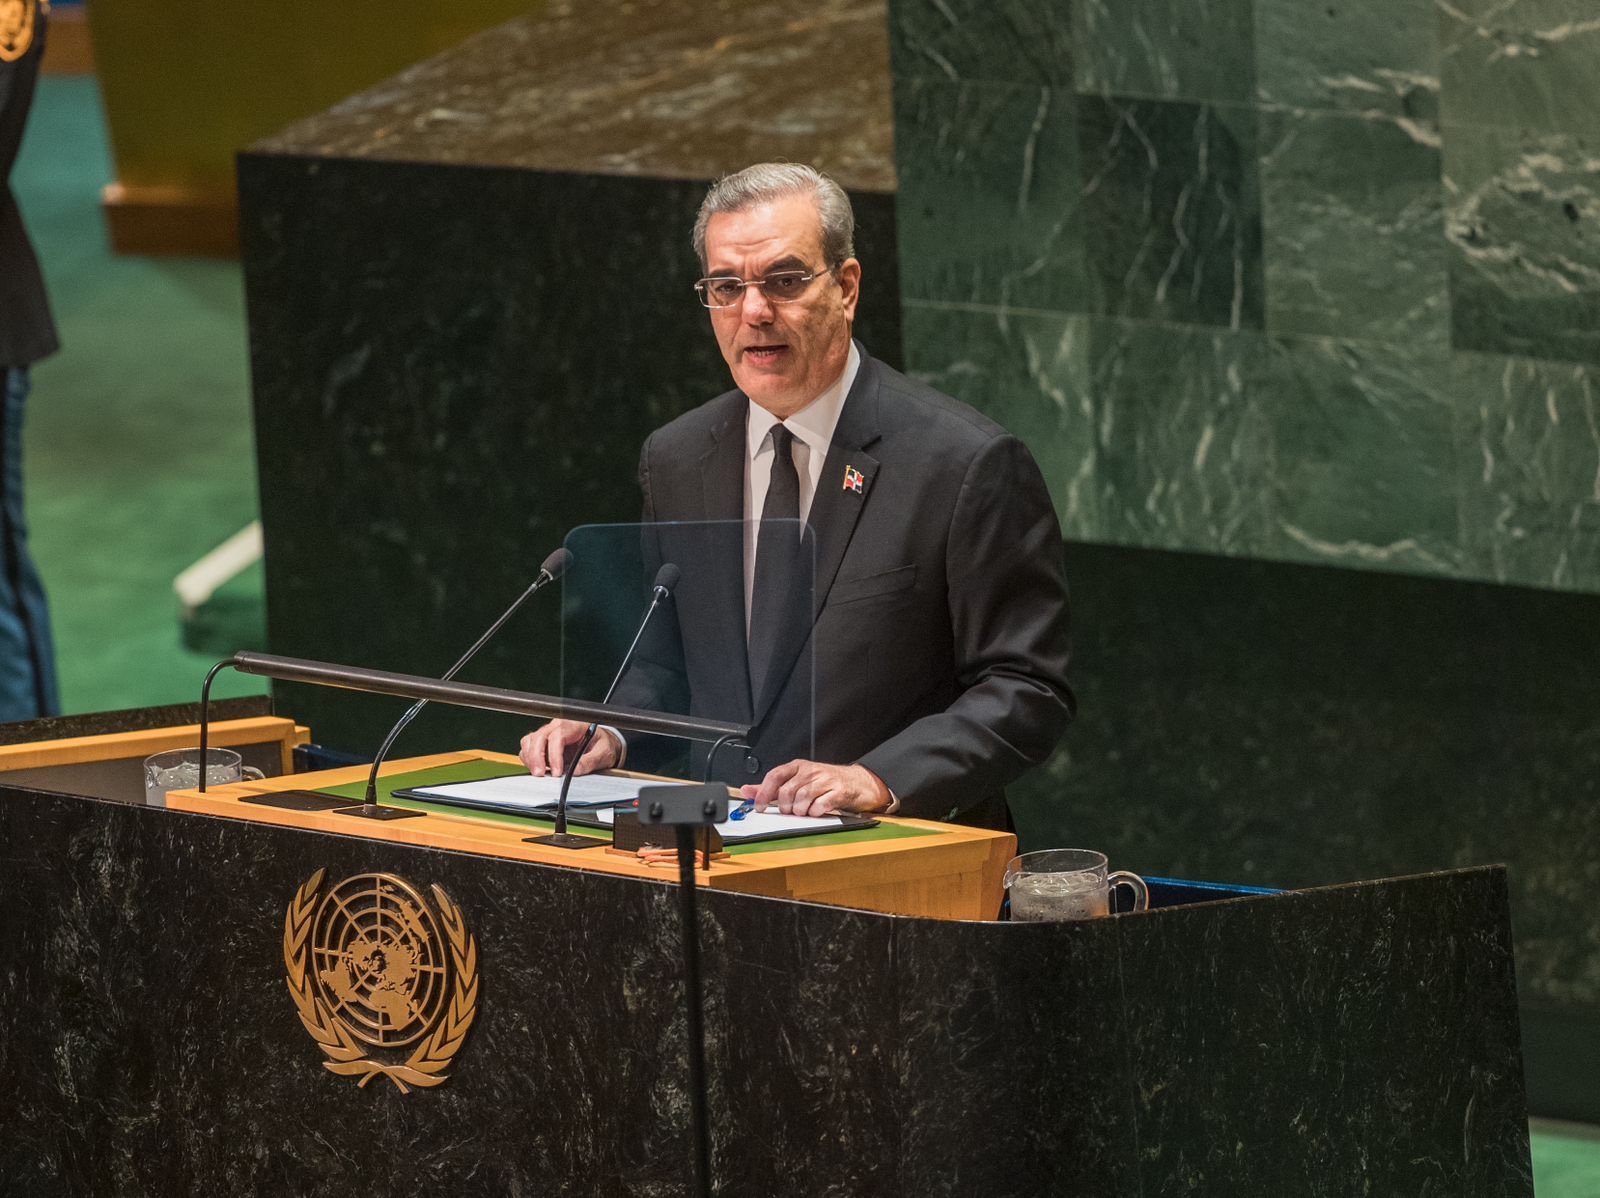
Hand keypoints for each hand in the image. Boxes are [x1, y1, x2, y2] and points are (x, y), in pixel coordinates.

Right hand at [519, 720, 620, 777]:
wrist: (602, 743)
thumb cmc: (603, 744)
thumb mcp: (604, 753)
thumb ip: (590, 761)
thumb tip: (575, 771)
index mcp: (574, 725)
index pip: (557, 736)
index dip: (554, 755)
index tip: (557, 772)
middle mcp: (558, 726)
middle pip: (539, 737)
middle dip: (536, 757)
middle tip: (540, 774)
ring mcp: (549, 733)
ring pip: (530, 740)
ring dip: (530, 758)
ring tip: (539, 773)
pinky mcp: (543, 742)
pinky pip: (528, 747)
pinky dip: (528, 758)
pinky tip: (537, 768)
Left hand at [741, 759, 890, 817]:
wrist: (857, 782)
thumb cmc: (825, 782)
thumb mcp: (798, 781)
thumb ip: (771, 788)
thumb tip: (746, 791)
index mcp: (798, 766)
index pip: (775, 775)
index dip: (764, 793)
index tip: (760, 807)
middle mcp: (811, 771)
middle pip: (788, 790)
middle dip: (785, 806)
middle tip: (789, 811)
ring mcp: (826, 780)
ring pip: (803, 798)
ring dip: (799, 811)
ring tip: (803, 812)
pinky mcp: (839, 791)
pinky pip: (821, 804)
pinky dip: (815, 812)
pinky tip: (817, 811)